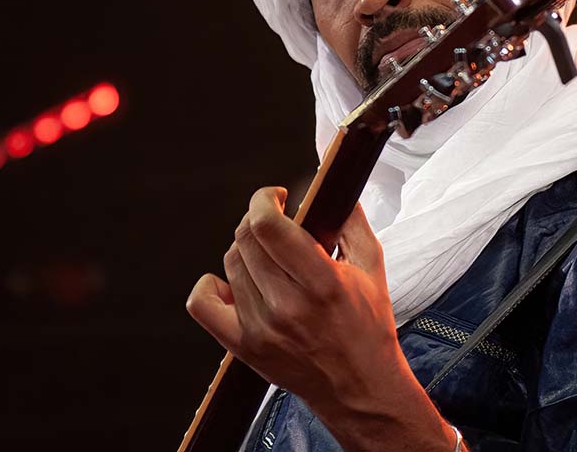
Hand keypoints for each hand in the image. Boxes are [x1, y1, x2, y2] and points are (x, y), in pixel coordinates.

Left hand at [186, 187, 460, 450]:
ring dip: (246, 249)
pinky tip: (234, 282)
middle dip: (258, 219)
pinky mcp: (244, 347)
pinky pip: (203, 304)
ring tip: (268, 257)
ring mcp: (261, 328)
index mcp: (322, 283)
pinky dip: (212, 285)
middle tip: (275, 223)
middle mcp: (287, 306)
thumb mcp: (373, 268)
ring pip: (231, 263)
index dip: (264, 200)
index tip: (275, 197)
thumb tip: (334, 189)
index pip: (268, 226)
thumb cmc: (369, 327)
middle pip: (246, 239)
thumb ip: (352, 223)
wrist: (360, 388)